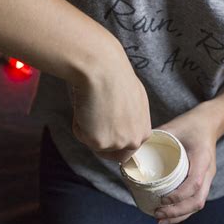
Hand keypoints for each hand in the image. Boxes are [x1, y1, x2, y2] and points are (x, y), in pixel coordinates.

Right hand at [71, 41, 151, 162]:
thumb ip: (129, 119)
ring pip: (94, 142)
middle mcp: (134, 141)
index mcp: (144, 132)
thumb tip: (118, 121)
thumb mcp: (134, 102)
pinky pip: (82, 135)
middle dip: (100, 141)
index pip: (128, 149)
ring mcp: (117, 143)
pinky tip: (85, 105)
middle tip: (92, 120)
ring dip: (89, 128)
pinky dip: (78, 122)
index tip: (104, 130)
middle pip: (112, 154)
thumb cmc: (116, 77)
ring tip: (92, 105)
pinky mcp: (99, 142)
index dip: (114, 140)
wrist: (104, 69)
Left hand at [153, 103, 218, 223]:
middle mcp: (208, 171)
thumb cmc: (190, 124)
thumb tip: (132, 150)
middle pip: (197, 200)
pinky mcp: (204, 181)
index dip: (179, 195)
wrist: (210, 123)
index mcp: (202, 158)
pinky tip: (168, 215)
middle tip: (157, 213)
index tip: (162, 199)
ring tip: (159, 218)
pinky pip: (196, 200)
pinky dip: (183, 211)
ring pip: (198, 203)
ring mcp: (208, 178)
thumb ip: (155, 136)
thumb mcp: (173, 127)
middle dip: (177, 211)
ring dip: (180, 215)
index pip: (195, 182)